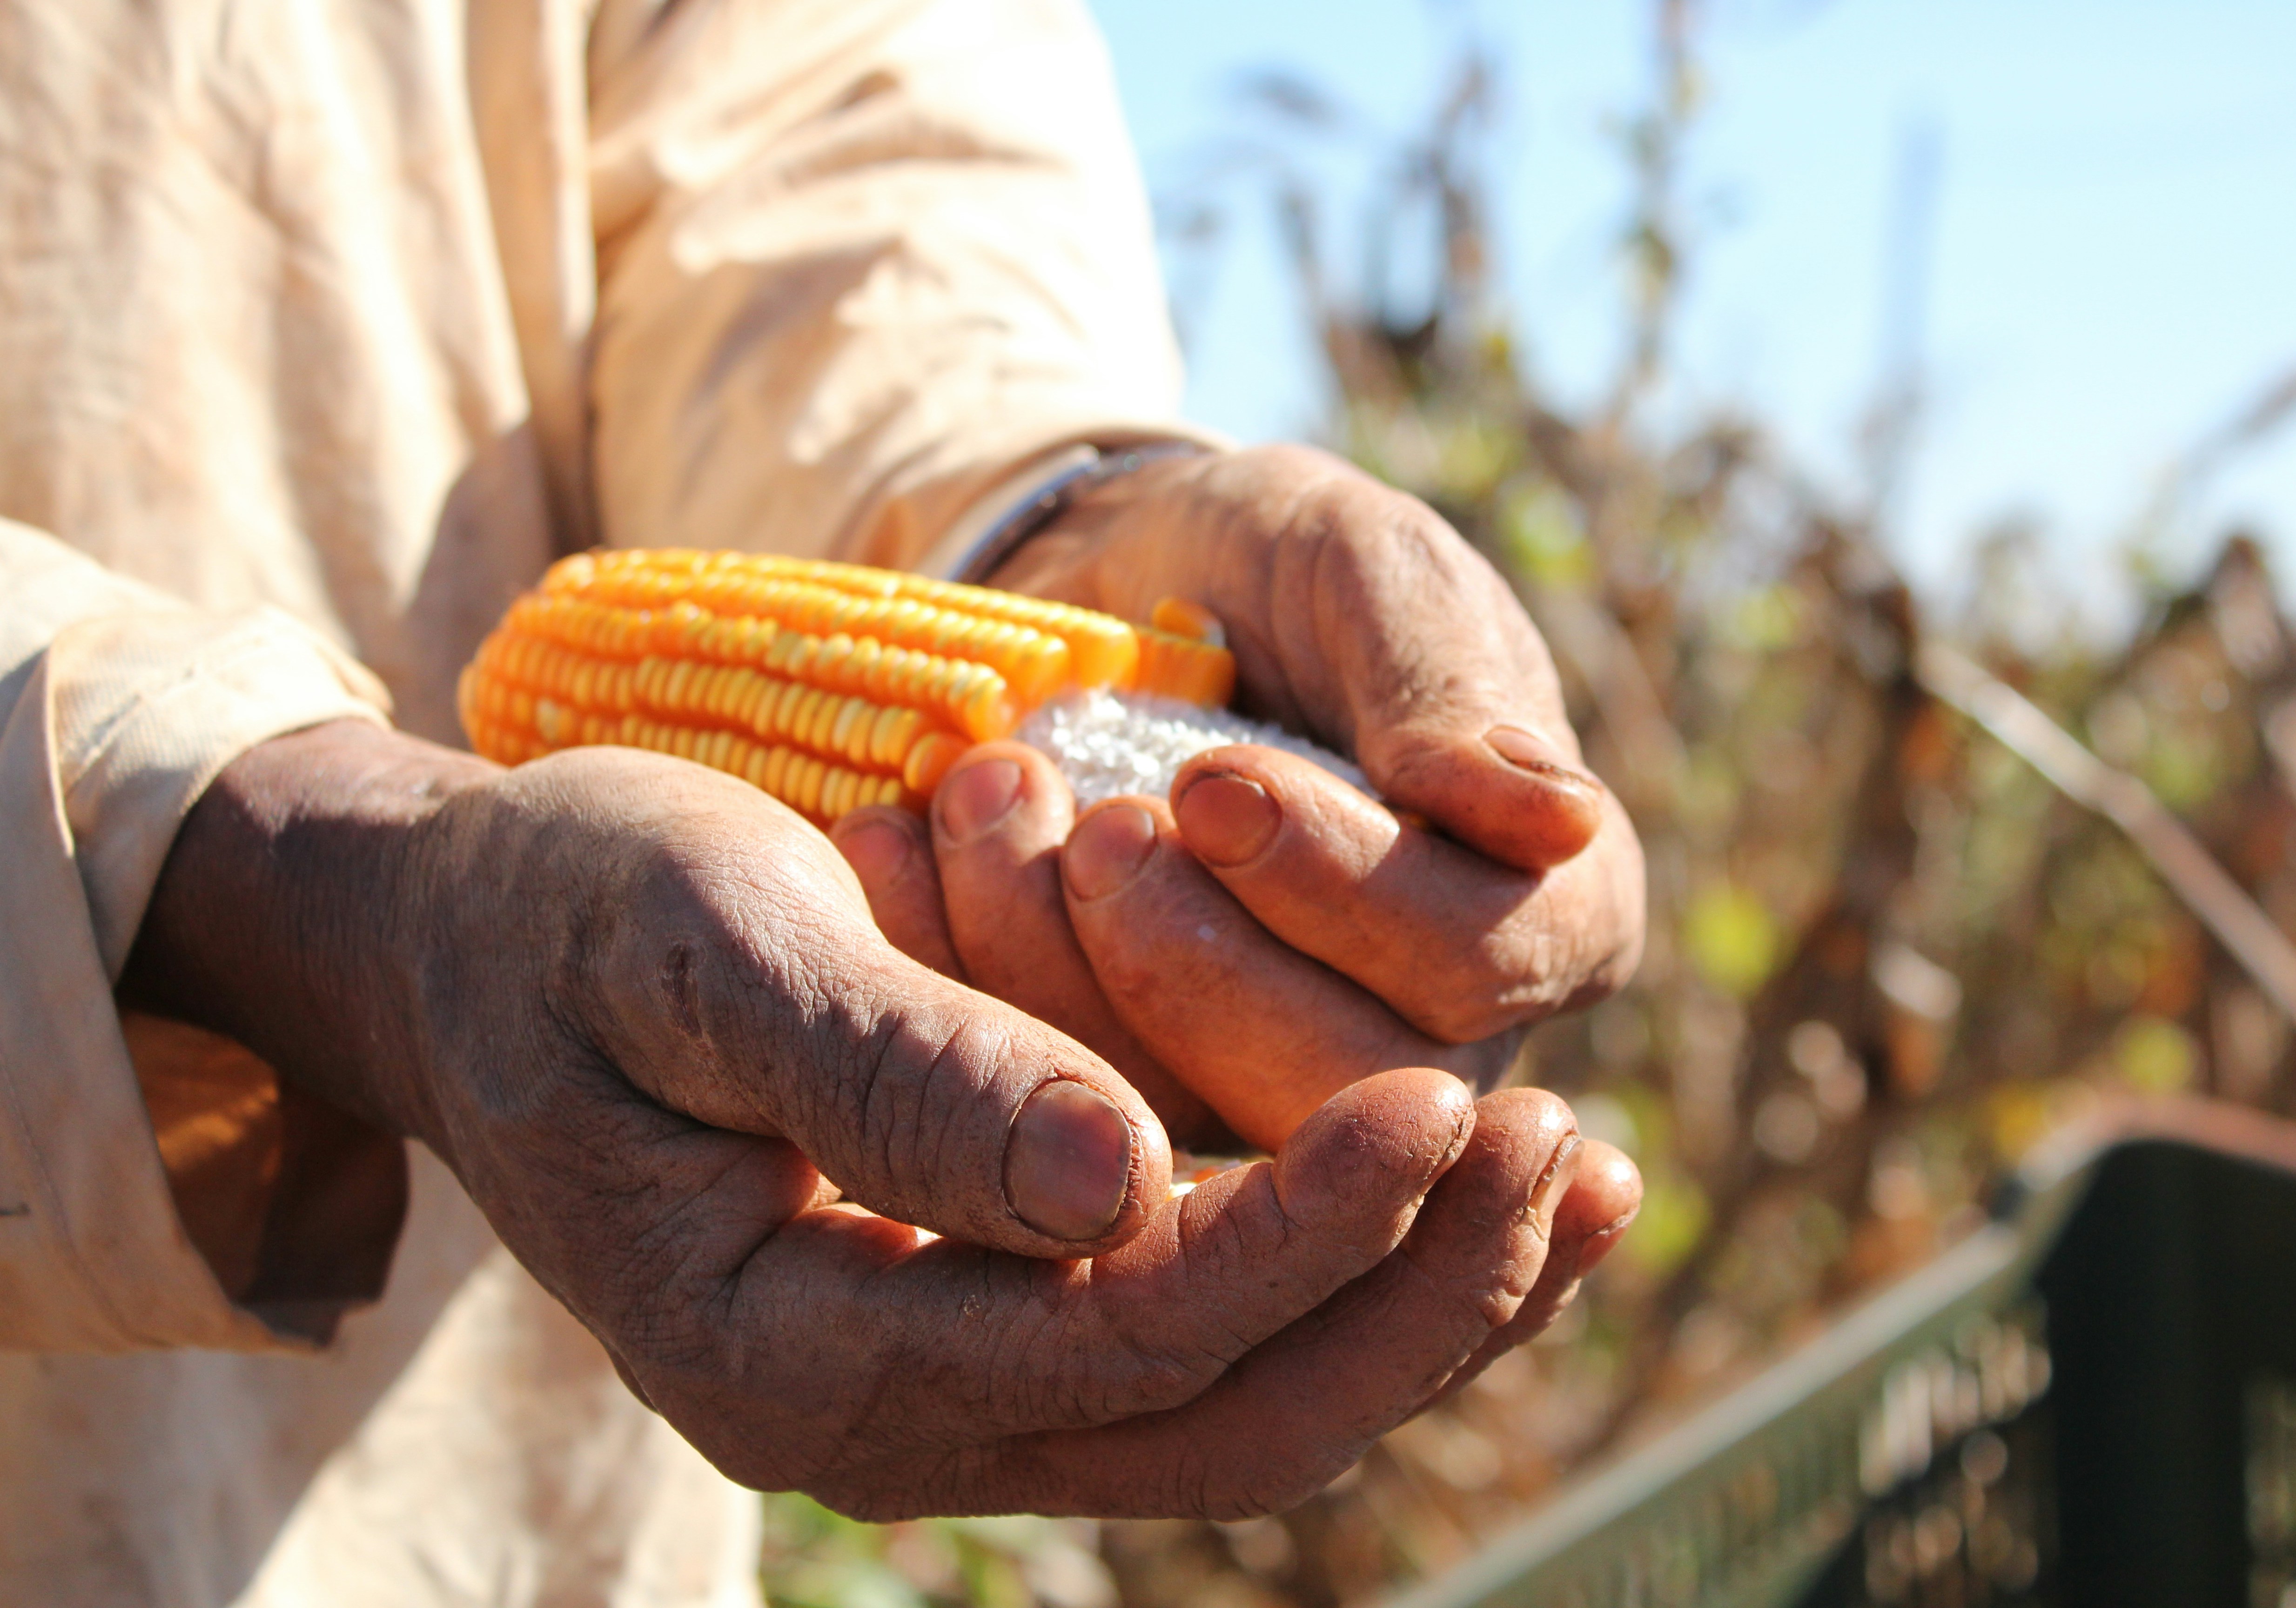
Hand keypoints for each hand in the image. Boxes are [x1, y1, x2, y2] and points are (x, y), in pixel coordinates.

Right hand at [121, 720, 1638, 1516]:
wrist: (473, 952)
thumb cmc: (567, 920)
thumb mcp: (698, 950)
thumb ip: (892, 1074)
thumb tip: (1117, 1182)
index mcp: (790, 1352)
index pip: (1111, 1332)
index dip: (1295, 1232)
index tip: (1451, 1101)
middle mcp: (887, 1414)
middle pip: (1215, 1417)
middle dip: (1410, 1299)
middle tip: (1570, 1152)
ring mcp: (953, 1377)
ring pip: (1242, 1402)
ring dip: (1421, 1301)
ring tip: (1586, 1176)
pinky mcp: (997, 1312)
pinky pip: (1208, 1335)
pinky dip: (1350, 1263)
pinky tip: (1474, 1171)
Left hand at [831, 444, 1645, 1148]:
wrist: (1111, 596)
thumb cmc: (1267, 570)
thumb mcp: (1359, 570)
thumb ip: (1444, 685)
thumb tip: (1559, 822)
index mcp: (1546, 908)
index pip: (1481, 961)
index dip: (1346, 887)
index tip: (1212, 778)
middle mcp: (1437, 1034)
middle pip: (1344, 1082)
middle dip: (1199, 964)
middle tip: (1094, 829)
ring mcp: (1283, 1090)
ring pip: (1187, 1121)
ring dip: (1060, 973)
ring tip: (981, 801)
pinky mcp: (1137, 1104)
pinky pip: (1052, 1104)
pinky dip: (959, 983)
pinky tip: (895, 852)